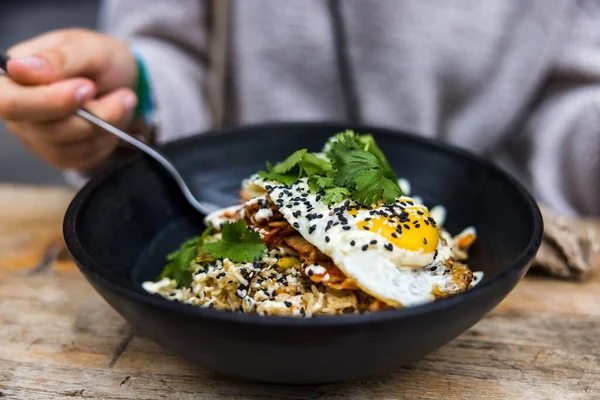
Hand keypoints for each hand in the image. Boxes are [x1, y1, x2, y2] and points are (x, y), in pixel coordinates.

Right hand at [0, 28, 138, 170]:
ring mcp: (38, 138)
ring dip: (108, 126)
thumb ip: (57, 58)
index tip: (88, 88)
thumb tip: (17, 68)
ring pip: (72, 147)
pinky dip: (108, 139)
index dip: (50, 101)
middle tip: (124, 95)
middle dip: (95, 115)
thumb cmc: (99, 59)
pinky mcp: (61, 155)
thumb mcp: (87, 47)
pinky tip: (116, 119)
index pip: (10, 103)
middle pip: (47, 130)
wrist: (122, 82)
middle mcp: (19, 112)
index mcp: (12, 79)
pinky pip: (85, 157)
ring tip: (124, 100)